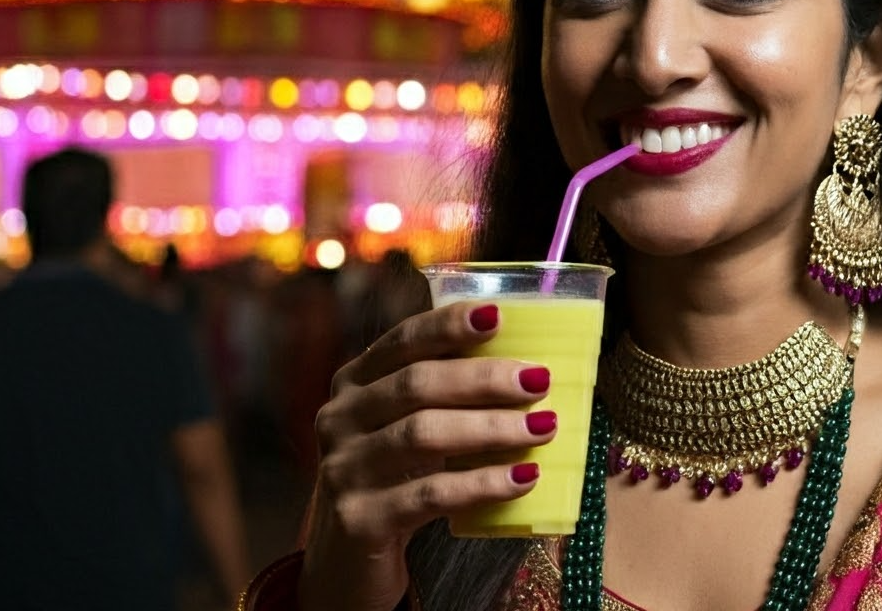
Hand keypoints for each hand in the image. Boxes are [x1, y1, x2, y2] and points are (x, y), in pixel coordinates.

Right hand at [298, 302, 553, 610]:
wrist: (347, 564)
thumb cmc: (395, 483)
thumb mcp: (407, 432)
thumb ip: (444, 398)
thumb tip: (528, 369)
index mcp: (353, 383)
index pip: (402, 341)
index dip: (448, 325)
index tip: (498, 317)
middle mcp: (339, 418)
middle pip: (416, 384)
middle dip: (483, 378)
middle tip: (538, 381)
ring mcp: (343, 469)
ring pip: (423, 435)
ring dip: (490, 427)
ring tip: (543, 427)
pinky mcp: (358, 518)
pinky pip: (429, 493)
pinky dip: (482, 483)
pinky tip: (522, 479)